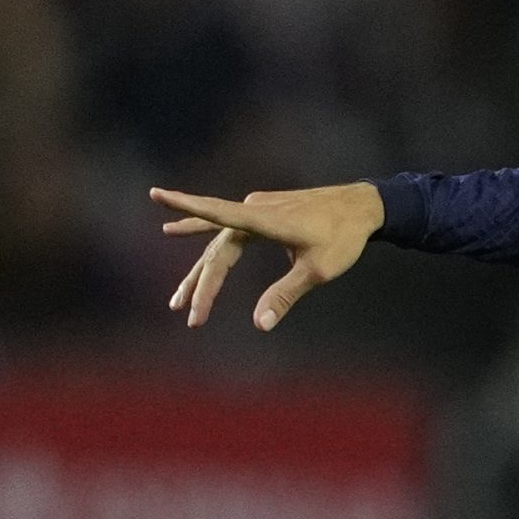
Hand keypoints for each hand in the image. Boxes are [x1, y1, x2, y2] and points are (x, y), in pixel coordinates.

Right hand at [152, 183, 384, 330]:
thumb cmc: (344, 238)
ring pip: (219, 243)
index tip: (157, 194)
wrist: (362, 207)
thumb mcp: (318, 271)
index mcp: (265, 219)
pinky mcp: (261, 211)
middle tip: (186, 314)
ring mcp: (256, 209)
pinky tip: (175, 231)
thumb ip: (286, 295)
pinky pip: (226, 228)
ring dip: (202, 271)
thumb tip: (260, 324)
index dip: (185, 208)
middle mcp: (255, 210)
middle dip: (202, 284)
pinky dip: (202, 231)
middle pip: (217, 250)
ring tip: (178, 300)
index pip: (217, 213)